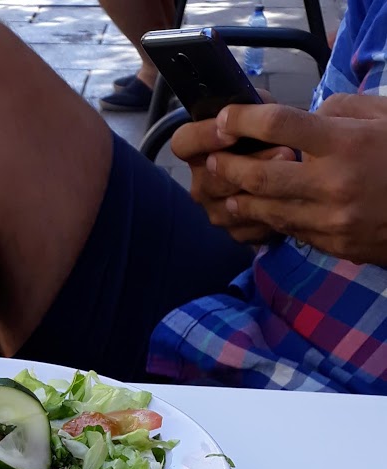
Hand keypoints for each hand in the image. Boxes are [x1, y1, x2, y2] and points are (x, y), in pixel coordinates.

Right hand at [170, 115, 294, 244]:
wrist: (291, 173)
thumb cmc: (269, 135)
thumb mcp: (261, 111)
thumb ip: (253, 105)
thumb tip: (252, 104)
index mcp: (198, 150)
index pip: (183, 143)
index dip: (204, 137)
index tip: (231, 130)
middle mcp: (201, 183)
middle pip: (212, 179)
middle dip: (249, 164)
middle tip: (285, 151)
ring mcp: (215, 210)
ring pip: (231, 206)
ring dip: (263, 191)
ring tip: (294, 174)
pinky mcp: (234, 231)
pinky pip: (247, 228)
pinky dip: (269, 216)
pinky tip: (291, 201)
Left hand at [207, 95, 386, 264]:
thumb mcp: (382, 117)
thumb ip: (338, 113)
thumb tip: (302, 119)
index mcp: (344, 143)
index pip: (279, 125)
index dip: (243, 120)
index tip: (225, 119)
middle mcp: (333, 184)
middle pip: (261, 176)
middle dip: (228, 168)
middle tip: (210, 161)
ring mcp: (332, 220)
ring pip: (269, 212)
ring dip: (241, 201)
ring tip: (223, 190)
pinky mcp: (334, 244)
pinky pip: (292, 231)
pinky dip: (271, 221)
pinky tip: (258, 212)